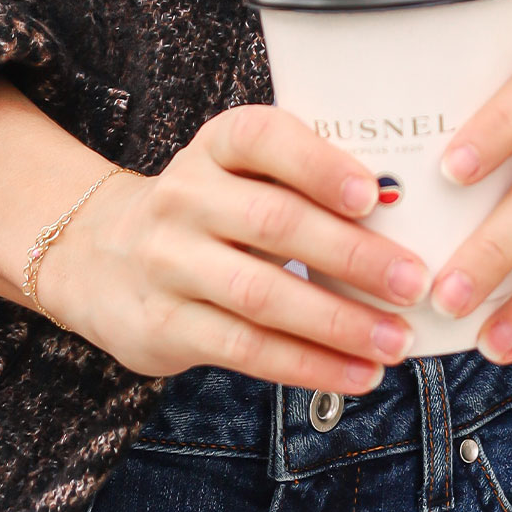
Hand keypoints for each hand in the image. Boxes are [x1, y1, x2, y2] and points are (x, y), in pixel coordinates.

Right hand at [40, 104, 429, 393]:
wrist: (97, 254)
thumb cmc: (206, 210)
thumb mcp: (236, 175)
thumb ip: (301, 184)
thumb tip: (404, 216)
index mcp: (215, 146)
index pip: (262, 138)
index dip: (318, 163)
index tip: (373, 194)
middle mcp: (185, 197)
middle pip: (274, 224)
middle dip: (353, 255)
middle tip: (414, 281)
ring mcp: (168, 262)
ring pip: (262, 295)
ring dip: (339, 323)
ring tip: (396, 340)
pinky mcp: (164, 325)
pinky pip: (246, 349)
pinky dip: (308, 365)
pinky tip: (356, 373)